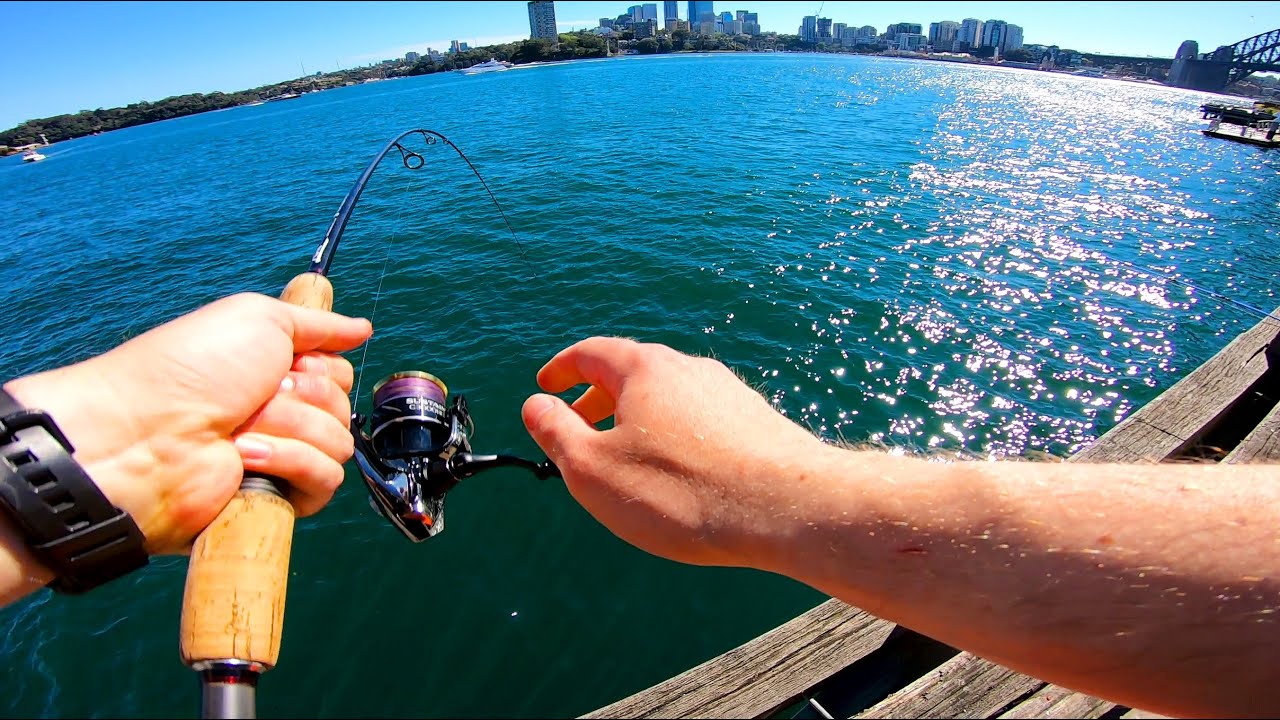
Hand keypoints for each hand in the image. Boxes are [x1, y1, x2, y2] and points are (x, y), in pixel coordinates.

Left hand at [4, 293, 371, 554]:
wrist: (146, 434)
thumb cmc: (190, 369)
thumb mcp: (258, 318)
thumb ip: (318, 323)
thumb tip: (363, 327)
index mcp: (276, 373)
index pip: (339, 374)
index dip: (320, 367)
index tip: (286, 364)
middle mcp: (281, 415)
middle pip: (343, 406)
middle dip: (304, 397)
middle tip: (257, 396)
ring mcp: (280, 458)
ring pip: (337, 442)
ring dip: (290, 428)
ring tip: (239, 431)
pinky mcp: (278, 498)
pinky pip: (324, 480)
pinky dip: (288, 462)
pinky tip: (244, 457)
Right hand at [521, 337, 830, 567]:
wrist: (788, 508)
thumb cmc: (682, 492)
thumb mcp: (593, 470)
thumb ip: (557, 433)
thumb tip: (535, 405)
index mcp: (645, 369)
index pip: (592, 352)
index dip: (562, 369)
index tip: (545, 387)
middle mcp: (690, 369)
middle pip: (633, 371)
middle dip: (599, 396)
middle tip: (578, 426)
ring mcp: (729, 393)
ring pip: (670, 396)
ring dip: (639, 418)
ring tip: (626, 456)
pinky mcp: (757, 422)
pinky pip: (701, 420)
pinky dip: (675, 435)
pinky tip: (678, 474)